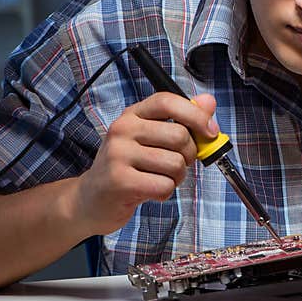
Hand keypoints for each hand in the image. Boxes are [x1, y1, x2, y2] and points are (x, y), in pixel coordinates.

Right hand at [72, 92, 218, 234]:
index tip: (211, 132)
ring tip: (160, 179)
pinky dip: (165, 193)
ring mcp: (118, 155)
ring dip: (177, 178)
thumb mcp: (151, 139)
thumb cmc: (127, 167)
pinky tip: (150, 192)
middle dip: (189, 155)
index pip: (168, 101)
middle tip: (177, 164)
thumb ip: (182, 120)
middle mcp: (122, 130)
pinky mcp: (120, 181)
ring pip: (175, 164)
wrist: (90, 199)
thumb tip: (209, 101)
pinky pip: (164, 186)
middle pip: (179, 136)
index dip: (196, 115)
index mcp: (132, 115)